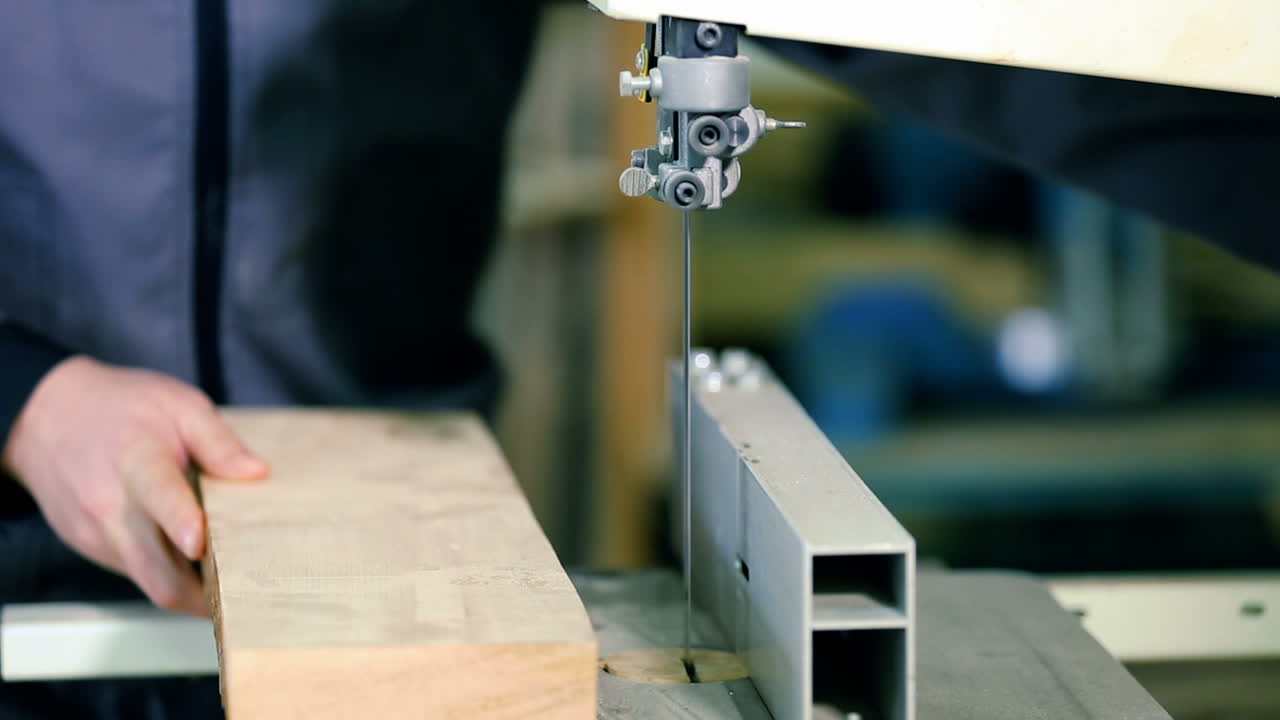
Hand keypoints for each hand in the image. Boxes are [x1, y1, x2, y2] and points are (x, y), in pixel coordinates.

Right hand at [1, 356, 267, 615]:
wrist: (47, 415)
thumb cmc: (122, 408)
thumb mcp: (180, 405)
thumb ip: (219, 441)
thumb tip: (257, 473)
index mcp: (138, 462)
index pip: (160, 497)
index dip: (182, 523)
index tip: (201, 542)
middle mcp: (111, 506)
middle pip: (158, 572)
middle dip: (205, 593)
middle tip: (247, 591)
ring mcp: (97, 533)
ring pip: (148, 582)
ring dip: (188, 588)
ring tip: (228, 579)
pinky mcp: (91, 546)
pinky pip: (135, 573)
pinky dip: (165, 574)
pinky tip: (190, 560)